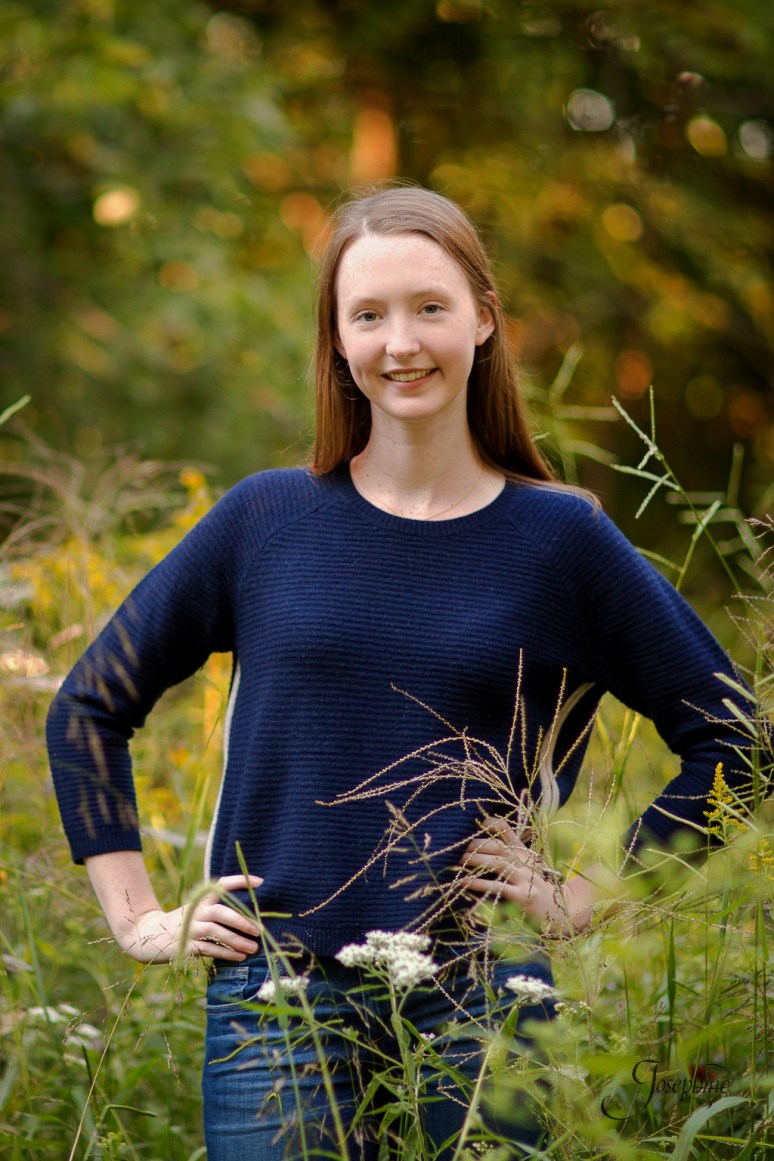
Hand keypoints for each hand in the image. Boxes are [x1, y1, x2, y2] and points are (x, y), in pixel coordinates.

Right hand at [117, 874, 263, 963]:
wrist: (145, 936)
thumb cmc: (179, 924)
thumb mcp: (195, 912)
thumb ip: (214, 912)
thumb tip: (248, 920)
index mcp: (200, 901)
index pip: (221, 885)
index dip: (240, 881)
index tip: (260, 882)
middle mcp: (195, 912)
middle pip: (221, 912)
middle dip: (242, 921)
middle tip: (260, 930)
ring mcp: (189, 929)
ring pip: (216, 932)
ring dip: (237, 941)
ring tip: (253, 948)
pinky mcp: (184, 946)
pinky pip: (208, 949)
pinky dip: (226, 953)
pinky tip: (239, 956)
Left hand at [462, 816, 593, 935]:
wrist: (565, 912)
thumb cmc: (542, 891)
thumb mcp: (531, 869)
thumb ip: (514, 858)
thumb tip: (490, 849)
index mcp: (524, 853)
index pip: (507, 830)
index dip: (491, 823)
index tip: (477, 822)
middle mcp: (524, 863)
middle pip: (496, 846)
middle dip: (475, 846)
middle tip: (458, 850)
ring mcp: (525, 879)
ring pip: (497, 863)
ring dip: (475, 861)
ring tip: (458, 863)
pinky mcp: (522, 897)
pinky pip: (497, 887)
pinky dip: (479, 884)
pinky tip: (465, 883)